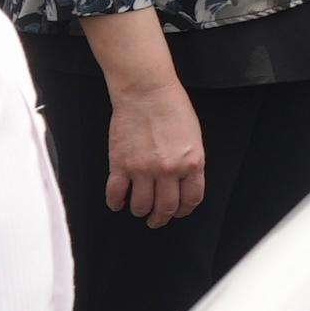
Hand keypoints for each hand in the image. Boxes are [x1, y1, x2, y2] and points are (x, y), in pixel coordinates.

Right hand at [106, 79, 207, 226]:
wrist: (146, 91)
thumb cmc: (172, 107)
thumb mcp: (193, 137)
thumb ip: (190, 162)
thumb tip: (184, 184)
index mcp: (191, 163)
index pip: (191, 199)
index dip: (184, 210)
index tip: (178, 212)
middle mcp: (169, 170)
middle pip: (166, 208)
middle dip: (161, 218)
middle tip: (156, 219)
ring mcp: (143, 169)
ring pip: (141, 206)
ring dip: (140, 211)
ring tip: (138, 209)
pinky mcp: (120, 165)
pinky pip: (116, 194)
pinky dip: (116, 203)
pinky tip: (117, 202)